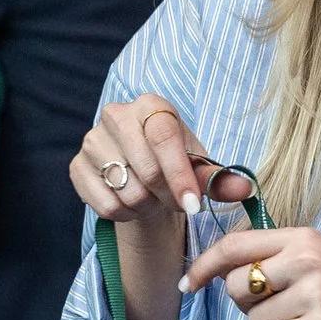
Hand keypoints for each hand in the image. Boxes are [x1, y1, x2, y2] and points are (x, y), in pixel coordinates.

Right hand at [72, 95, 253, 319]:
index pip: (164, 137)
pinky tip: (131, 205)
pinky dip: (124, 214)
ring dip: (146, 207)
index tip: (193, 205)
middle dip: (166, 196)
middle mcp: (116, 114)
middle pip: (146, 168)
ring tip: (152, 200)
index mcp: (151, 105)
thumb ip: (220, 179)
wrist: (141, 178)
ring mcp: (92, 140)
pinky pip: (105, 204)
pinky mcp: (76, 166)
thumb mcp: (200, 169)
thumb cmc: (174, 167)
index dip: (180, 175)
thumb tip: (244, 189)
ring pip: (126, 191)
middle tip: (174, 201)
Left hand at [182, 225, 320, 319]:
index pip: (235, 244)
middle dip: (246, 306)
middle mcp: (306, 260)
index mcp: (304, 238)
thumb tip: (223, 273)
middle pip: (237, 286)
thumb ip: (280, 258)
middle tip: (276, 310)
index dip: (204, 265)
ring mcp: (314, 294)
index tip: (190, 284)